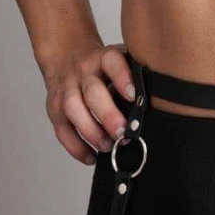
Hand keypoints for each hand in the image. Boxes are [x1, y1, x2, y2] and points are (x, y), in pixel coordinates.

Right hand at [44, 41, 135, 162]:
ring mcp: (66, 88)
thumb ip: (136, 76)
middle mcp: (83, 71)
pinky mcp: (54, 106)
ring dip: (90, 131)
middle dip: (107, 115)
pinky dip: (75, 146)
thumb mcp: (121, 61)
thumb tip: (160, 103)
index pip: (112, 62)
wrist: (68, 57)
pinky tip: (91, 157)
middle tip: (122, 133)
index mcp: (104, 57)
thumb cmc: (104, 67)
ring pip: (72, 108)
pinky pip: (61, 128)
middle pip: (92, 91)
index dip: (121, 77)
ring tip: (107, 146)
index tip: (133, 95)